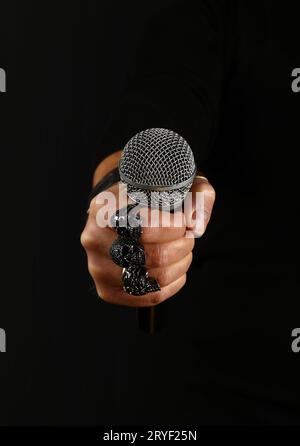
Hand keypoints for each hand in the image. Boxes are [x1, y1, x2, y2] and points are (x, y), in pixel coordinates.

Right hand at [81, 177, 214, 306]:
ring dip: (180, 265)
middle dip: (182, 247)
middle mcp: (94, 238)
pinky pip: (148, 296)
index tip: (183, 222)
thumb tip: (196, 223)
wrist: (121, 213)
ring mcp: (97, 267)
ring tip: (184, 251)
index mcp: (103, 209)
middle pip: (153, 255)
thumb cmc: (148, 198)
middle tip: (188, 237)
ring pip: (153, 278)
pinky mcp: (107, 290)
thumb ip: (195, 195)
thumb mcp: (173, 184)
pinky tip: (177, 270)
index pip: (144, 226)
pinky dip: (172, 285)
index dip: (173, 227)